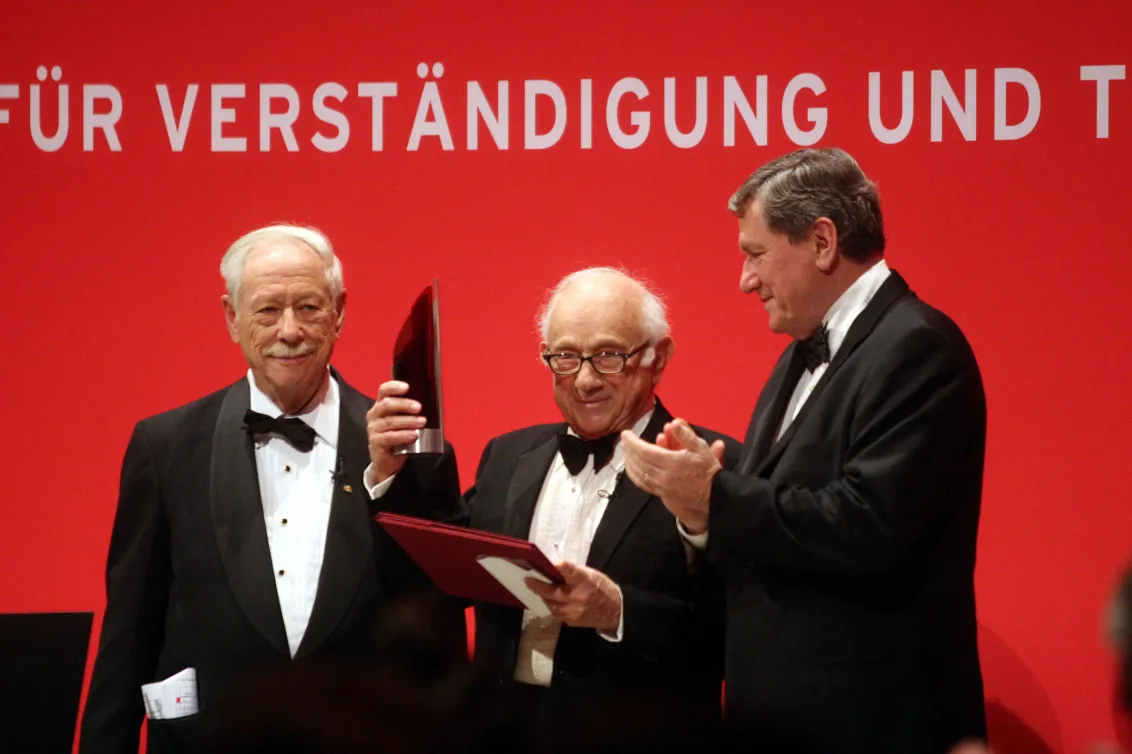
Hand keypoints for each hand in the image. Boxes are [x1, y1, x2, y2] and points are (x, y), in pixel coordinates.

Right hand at [365, 381, 426, 483]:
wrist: (387, 460)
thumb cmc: (398, 437)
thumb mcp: (404, 421)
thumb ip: (411, 411)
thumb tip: (431, 402)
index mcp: (381, 405)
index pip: (384, 390)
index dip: (394, 387)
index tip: (407, 387)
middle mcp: (374, 415)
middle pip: (387, 404)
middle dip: (404, 404)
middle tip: (419, 407)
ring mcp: (373, 429)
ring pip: (390, 422)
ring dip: (408, 421)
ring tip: (421, 422)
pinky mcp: (375, 442)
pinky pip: (389, 437)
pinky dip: (403, 435)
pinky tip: (413, 435)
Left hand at [525, 562, 621, 630]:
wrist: (614, 611)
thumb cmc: (602, 588)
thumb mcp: (591, 574)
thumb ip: (573, 572)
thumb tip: (555, 568)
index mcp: (584, 581)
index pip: (570, 572)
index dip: (561, 567)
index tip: (552, 564)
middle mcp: (577, 597)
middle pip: (552, 591)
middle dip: (537, 586)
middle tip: (527, 581)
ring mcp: (573, 611)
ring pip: (550, 604)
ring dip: (544, 597)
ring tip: (539, 590)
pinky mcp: (571, 621)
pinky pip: (556, 613)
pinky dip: (552, 605)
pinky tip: (551, 600)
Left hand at [620, 418, 724, 534]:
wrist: (713, 499)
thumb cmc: (708, 473)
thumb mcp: (701, 449)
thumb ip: (686, 435)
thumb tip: (674, 422)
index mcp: (672, 463)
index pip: (644, 450)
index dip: (633, 442)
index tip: (626, 434)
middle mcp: (662, 476)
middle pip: (638, 461)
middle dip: (629, 449)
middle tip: (624, 439)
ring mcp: (660, 487)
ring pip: (638, 473)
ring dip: (629, 461)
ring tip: (626, 451)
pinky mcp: (659, 494)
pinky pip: (641, 483)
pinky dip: (633, 474)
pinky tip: (631, 468)